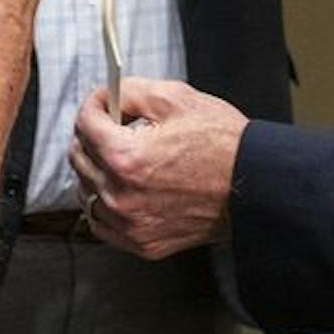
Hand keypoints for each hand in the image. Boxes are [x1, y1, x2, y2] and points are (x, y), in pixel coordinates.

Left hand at [70, 78, 248, 258]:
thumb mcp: (175, 98)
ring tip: (125, 157)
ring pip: (86, 190)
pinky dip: (106, 203)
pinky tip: (125, 188)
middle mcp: (121, 195)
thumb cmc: (223, 144)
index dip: (94, 104)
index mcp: (125, 157)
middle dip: (92, 134)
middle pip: (78, 156)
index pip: (84, 123)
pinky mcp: (142, 242)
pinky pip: (102, 222)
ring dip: (97, 169)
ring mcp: (130, 223)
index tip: (103, 103)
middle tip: (114, 126)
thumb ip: (128, 92)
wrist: (254, 185)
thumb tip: (105, 96)